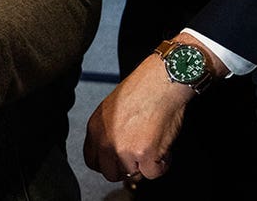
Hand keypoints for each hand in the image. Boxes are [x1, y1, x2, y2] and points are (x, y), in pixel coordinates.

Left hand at [82, 53, 192, 180]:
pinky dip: (162, 164)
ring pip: (134, 175)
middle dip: (127, 168)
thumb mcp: (111, 109)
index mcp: (95, 129)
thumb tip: (113, 153)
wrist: (161, 82)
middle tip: (140, 156)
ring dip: (146, 165)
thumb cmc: (141, 90)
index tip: (118, 161)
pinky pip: (153, 173)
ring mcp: (124, 150)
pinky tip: (163, 147)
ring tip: (154, 145)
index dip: (108, 164)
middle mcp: (106, 141)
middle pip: (111, 174)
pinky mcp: (144, 154)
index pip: (92, 161)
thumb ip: (107, 132)